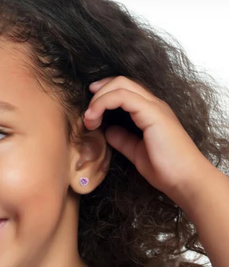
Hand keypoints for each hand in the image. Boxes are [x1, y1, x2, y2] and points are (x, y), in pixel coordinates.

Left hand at [83, 76, 211, 199]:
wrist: (185, 179)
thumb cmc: (165, 169)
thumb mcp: (136, 152)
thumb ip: (122, 139)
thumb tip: (108, 131)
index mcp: (150, 112)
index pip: (125, 89)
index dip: (104, 93)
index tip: (89, 110)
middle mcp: (153, 104)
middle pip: (121, 82)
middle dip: (98, 93)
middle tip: (86, 115)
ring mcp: (154, 106)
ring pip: (121, 85)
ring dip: (98, 99)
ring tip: (88, 119)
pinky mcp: (152, 113)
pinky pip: (123, 97)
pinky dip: (103, 103)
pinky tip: (94, 119)